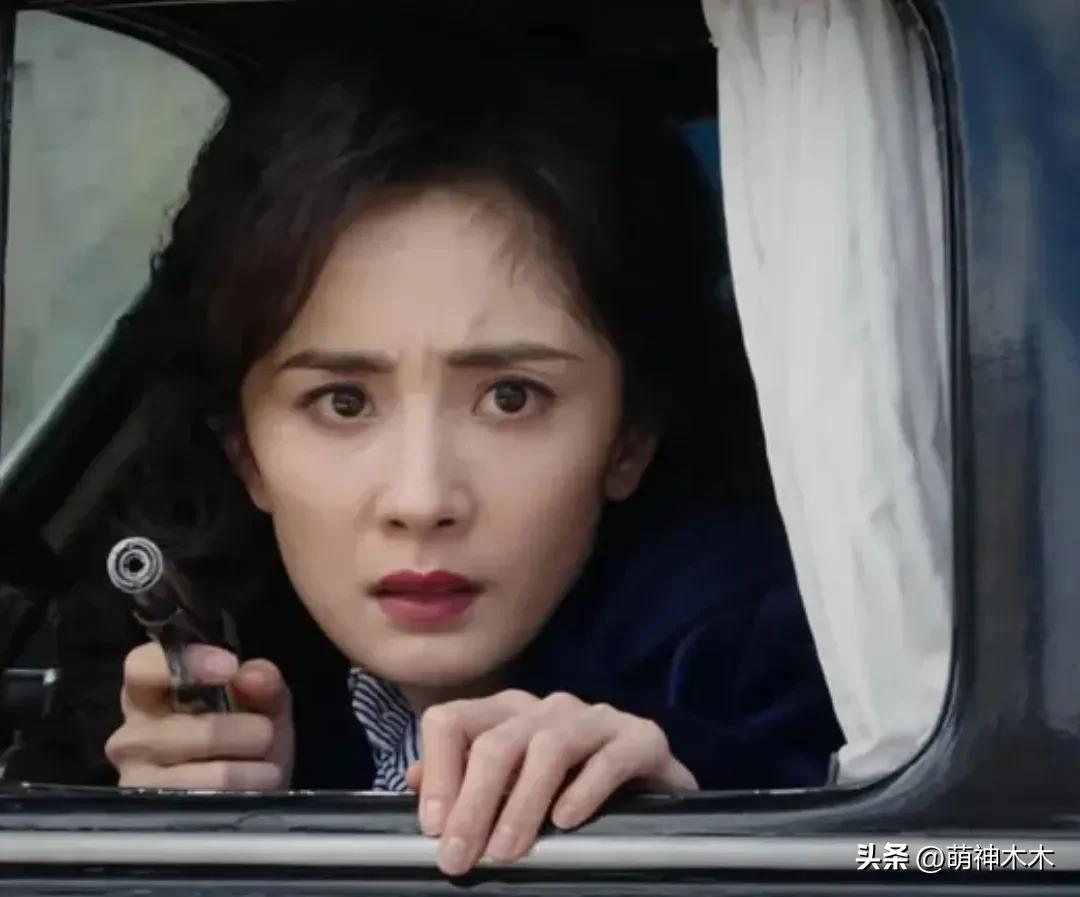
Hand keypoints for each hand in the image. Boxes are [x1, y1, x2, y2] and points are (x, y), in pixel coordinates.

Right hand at [105, 642, 293, 789]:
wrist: (244, 801)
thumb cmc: (242, 741)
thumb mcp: (261, 704)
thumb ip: (263, 682)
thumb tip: (254, 676)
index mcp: (148, 696)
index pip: (143, 667)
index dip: (189, 664)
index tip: (230, 668)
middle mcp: (131, 738)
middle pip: (203, 730)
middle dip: (251, 733)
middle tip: (262, 737)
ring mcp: (138, 783)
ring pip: (217, 775)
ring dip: (255, 771)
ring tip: (261, 771)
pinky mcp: (153, 823)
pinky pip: (217, 807)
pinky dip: (246, 796)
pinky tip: (247, 794)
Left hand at [404, 689, 696, 875]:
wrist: (654, 788)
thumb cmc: (572, 789)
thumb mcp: (511, 785)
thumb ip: (464, 781)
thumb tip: (412, 782)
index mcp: (508, 714)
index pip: (452, 721)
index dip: (437, 772)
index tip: (432, 827)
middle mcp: (548, 708)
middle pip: (496, 742)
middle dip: (473, 803)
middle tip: (460, 858)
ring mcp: (596, 718)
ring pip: (548, 746)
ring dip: (522, 804)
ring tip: (508, 851)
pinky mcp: (641, 737)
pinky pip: (610, 757)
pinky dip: (585, 790)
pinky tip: (567, 821)